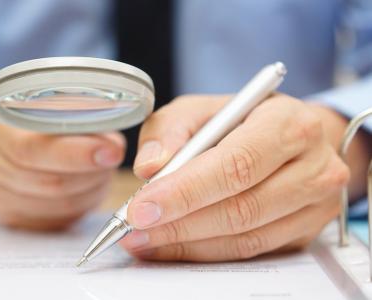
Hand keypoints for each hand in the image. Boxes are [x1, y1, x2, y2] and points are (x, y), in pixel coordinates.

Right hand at [0, 111, 124, 229]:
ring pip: (55, 205)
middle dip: (91, 174)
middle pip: (47, 182)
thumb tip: (111, 150)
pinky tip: (84, 189)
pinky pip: (52, 221)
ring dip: (89, 191)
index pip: (32, 148)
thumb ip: (84, 119)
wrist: (14, 132)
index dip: (76, 154)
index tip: (111, 153)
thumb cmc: (45, 114)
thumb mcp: (62, 101)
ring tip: (99, 172)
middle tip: (111, 161)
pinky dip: (77, 207)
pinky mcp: (6, 213)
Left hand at [119, 94, 354, 260]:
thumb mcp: (202, 109)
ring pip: (245, 238)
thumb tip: (148, 169)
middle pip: (241, 209)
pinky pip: (252, 251)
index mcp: (288, 123)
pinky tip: (173, 246)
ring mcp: (316, 204)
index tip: (141, 208)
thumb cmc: (242, 120)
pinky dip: (206, 253)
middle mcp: (314, 166)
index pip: (235, 165)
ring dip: (188, 245)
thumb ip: (169, 130)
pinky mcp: (307, 231)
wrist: (293, 135)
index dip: (185, 191)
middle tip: (134, 230)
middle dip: (179, 224)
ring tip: (144, 241)